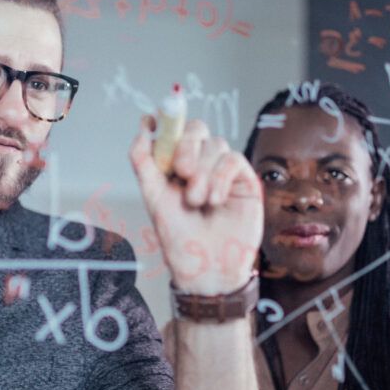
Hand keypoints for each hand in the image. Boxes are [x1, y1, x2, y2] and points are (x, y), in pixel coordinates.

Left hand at [130, 117, 261, 295]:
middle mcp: (200, 165)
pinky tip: (214, 200)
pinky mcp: (244, 181)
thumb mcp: (153, 197)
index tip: (152, 120)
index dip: (167, 122)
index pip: (175, 131)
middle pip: (197, 129)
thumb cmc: (179, 239)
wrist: (206, 268)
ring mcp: (223, 172)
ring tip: (197, 201)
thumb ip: (144, 161)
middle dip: (186, 147)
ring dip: (202, 171)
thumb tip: (144, 125)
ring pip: (215, 144)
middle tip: (182, 173)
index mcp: (176, 167)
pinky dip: (220, 177)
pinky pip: (233, 160)